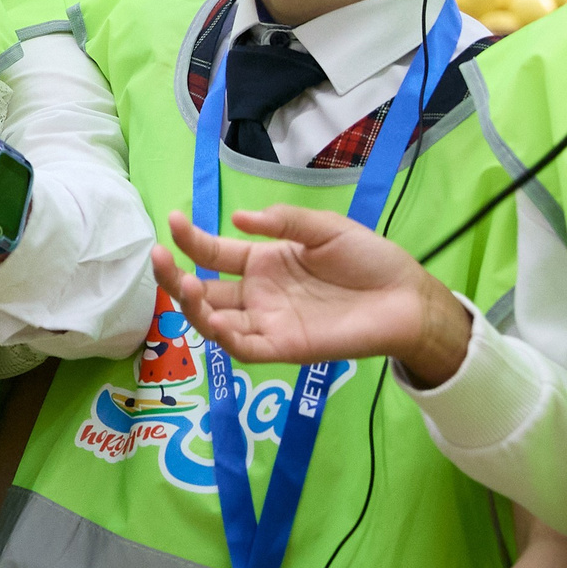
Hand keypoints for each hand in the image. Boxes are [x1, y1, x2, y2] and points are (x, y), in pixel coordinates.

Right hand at [156, 204, 475, 386]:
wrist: (408, 299)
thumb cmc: (369, 261)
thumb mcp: (325, 229)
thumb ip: (284, 222)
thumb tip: (238, 219)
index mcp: (262, 263)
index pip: (213, 253)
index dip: (190, 239)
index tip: (174, 220)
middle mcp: (257, 295)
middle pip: (203, 291)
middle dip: (174, 277)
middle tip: (160, 258)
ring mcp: (268, 323)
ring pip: (214, 322)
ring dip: (193, 307)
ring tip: (187, 287)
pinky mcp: (285, 347)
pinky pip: (245, 348)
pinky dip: (224, 337)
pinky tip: (213, 319)